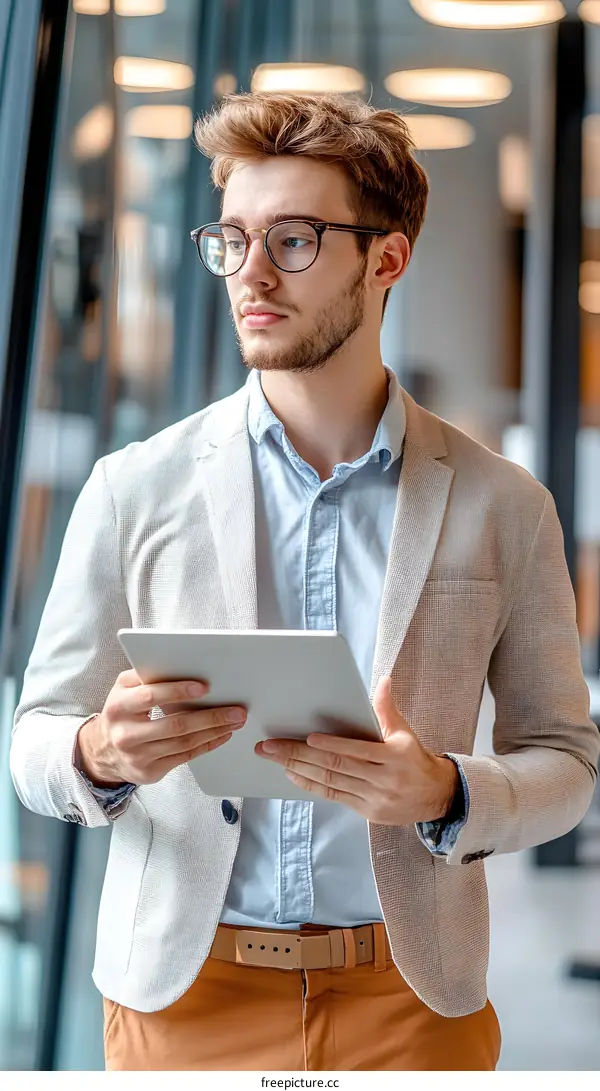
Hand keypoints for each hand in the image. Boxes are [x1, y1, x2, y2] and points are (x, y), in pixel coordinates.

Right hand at [77, 669, 246, 786]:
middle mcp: (126, 734)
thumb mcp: (124, 689)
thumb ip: (147, 675)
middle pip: (175, 725)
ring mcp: (138, 756)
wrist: (103, 751)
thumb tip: (184, 665)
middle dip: (210, 716)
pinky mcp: (150, 772)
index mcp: (119, 706)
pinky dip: (208, 745)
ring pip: (184, 743)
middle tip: (236, 709)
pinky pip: (185, 757)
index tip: (204, 687)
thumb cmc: (122, 712)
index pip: (151, 696)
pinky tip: (222, 734)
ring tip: (235, 720)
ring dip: (214, 731)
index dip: (178, 691)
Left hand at [255, 675, 458, 825]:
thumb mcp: (405, 732)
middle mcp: (383, 780)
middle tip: (269, 746)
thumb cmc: (415, 759)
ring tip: (274, 758)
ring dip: (298, 770)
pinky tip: (292, 774)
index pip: (356, 750)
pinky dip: (310, 785)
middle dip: (298, 755)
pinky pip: (333, 797)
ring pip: (330, 782)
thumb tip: (383, 680)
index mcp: (393, 757)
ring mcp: (374, 799)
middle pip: (334, 766)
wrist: (437, 797)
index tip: (307, 737)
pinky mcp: (367, 812)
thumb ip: (388, 708)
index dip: (330, 745)